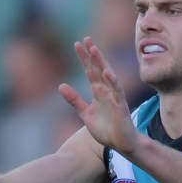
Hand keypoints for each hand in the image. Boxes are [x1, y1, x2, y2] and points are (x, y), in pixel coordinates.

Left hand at [60, 37, 139, 154]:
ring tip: (94, 49)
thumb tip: (61, 85)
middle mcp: (106, 90)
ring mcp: (114, 96)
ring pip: (107, 75)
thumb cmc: (105, 128)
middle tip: (86, 39)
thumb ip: (74, 99)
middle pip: (98, 69)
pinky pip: (117, 91)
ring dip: (101, 62)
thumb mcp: (85, 113)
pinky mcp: (121, 106)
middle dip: (92, 54)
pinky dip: (112, 81)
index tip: (77, 44)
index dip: (84, 58)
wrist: (119, 144)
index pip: (90, 71)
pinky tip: (108, 72)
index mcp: (98, 91)